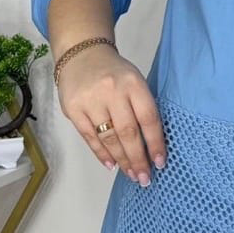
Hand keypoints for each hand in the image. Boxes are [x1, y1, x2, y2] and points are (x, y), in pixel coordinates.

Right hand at [55, 46, 165, 184]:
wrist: (81, 54)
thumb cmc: (114, 72)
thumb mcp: (134, 81)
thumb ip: (142, 107)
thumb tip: (151, 145)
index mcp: (133, 83)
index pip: (148, 118)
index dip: (155, 143)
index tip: (160, 162)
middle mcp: (112, 91)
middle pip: (128, 132)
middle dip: (138, 159)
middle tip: (145, 178)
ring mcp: (91, 100)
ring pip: (109, 138)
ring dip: (122, 160)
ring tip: (131, 174)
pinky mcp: (73, 109)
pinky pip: (89, 137)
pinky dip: (101, 154)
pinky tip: (112, 165)